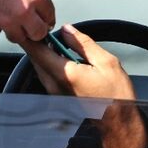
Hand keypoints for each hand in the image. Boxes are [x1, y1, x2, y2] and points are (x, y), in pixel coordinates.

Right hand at [0, 0, 54, 43]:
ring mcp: (6, 21)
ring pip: (16, 37)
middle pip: (37, 33)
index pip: (49, 16)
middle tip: (29, 28)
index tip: (44, 22)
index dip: (46, 20)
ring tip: (6, 19)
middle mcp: (24, 11)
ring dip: (13, 31)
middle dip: (34, 32)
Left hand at [20, 24, 135, 99]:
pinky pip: (48, 76)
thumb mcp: (106, 62)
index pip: (38, 51)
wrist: (118, 123)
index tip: (29, 25)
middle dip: (38, 43)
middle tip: (47, 29)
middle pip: (36, 59)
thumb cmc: (116, 96)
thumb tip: (68, 30)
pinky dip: (52, 63)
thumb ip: (84, 44)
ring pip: (41, 67)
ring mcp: (55, 93)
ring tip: (60, 42)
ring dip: (45, 53)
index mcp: (66, 74)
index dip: (31, 36)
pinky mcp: (59, 98)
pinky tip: (66, 58)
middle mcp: (55, 85)